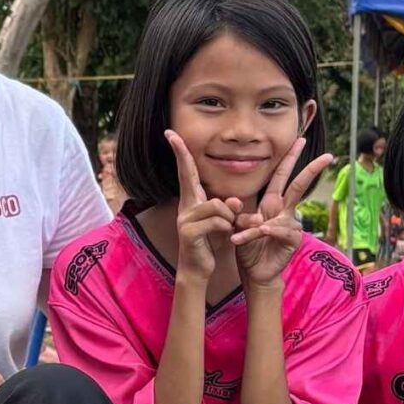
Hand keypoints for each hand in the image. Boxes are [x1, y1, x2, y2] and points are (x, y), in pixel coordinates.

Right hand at [165, 129, 237, 286]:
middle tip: (169, 133)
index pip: (187, 172)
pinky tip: (224, 236)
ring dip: (230, 218)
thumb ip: (230, 210)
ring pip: (218, 205)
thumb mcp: (225, 223)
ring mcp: (185, 218)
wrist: (198, 270)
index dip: (180, 153)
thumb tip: (234, 201)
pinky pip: (217, 221)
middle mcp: (185, 206)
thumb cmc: (212, 243)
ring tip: (230, 229)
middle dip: (179, 153)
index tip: (170, 134)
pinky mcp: (189, 232)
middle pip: (187, 175)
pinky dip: (227, 228)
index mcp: (193, 200)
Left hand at [232, 141, 335, 293]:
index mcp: (272, 203)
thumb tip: (237, 205)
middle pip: (299, 186)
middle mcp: (284, 211)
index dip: (290, 158)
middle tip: (329, 156)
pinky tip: (257, 236)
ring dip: (254, 227)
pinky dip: (262, 233)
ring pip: (275, 217)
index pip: (282, 175)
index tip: (300, 140)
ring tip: (239, 236)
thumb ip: (239, 215)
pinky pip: (276, 231)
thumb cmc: (249, 247)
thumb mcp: (238, 227)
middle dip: (312, 169)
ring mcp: (290, 225)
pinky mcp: (292, 240)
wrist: (255, 272)